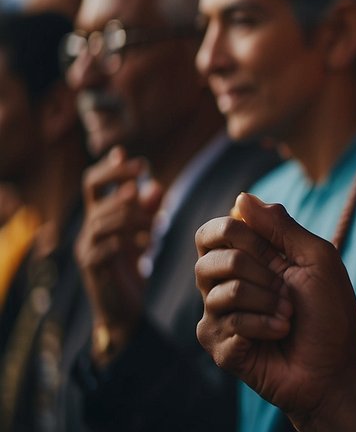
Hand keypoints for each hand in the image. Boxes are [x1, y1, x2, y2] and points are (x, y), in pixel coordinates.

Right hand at [75, 147, 162, 359]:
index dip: (109, 168)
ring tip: (157, 227)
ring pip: (103, 219)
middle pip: (97, 196)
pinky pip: (106, 246)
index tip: (131, 157)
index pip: (93, 183)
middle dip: (123, 185)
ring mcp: (86, 248)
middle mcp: (87, 230)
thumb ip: (149, 211)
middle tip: (144, 184)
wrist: (123, 310)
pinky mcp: (92, 267)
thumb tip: (155, 184)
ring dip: (134, 217)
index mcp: (98, 218)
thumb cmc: (132, 269)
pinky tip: (148, 248)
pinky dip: (130, 242)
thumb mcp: (144, 236)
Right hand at [194, 193, 355, 423]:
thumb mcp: (316, 258)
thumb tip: (240, 197)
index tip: (268, 251)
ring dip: (267, 302)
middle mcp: (227, 284)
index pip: (213, 232)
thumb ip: (281, 227)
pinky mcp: (218, 345)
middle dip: (257, 271)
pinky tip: (278, 336)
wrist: (333, 367)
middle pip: (209, 258)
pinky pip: (227, 323)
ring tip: (288, 317)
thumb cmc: (330, 313)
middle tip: (286, 291)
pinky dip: (263, 327)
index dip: (234, 233)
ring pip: (220, 291)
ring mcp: (219, 316)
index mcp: (250, 258)